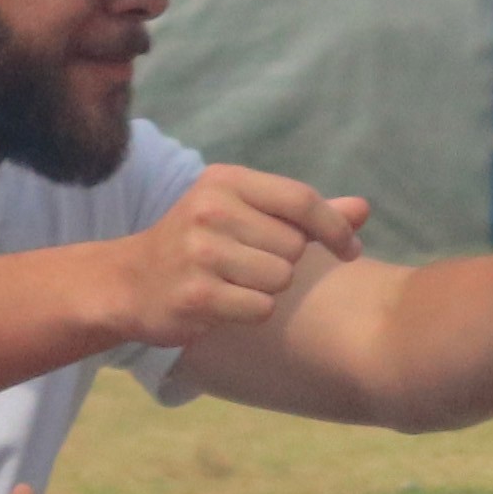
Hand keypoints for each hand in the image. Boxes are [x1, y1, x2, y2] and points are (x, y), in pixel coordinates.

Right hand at [109, 164, 366, 347]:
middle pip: (294, 246)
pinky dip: (250, 312)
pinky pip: (259, 308)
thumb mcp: (243, 214)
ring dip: (267, 289)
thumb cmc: (199, 244)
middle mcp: (211, 210)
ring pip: (280, 279)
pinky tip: (223, 303)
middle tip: (249, 265)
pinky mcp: (196, 294)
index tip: (350, 251)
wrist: (128, 282)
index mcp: (226, 181)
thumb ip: (303, 212)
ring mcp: (200, 252)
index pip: (301, 200)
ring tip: (233, 282)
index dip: (335, 228)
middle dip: (285, 262)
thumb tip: (364, 209)